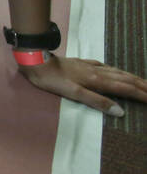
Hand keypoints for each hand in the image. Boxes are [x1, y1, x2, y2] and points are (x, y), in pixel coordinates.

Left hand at [19, 54, 146, 115]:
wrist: (38, 61)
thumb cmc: (53, 80)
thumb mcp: (74, 94)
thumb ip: (97, 102)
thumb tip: (120, 111)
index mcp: (98, 81)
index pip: (126, 89)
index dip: (142, 94)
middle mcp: (98, 72)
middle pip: (126, 79)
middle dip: (143, 86)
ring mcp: (91, 67)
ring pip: (118, 72)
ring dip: (133, 78)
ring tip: (143, 82)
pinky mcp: (83, 63)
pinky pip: (106, 67)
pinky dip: (117, 71)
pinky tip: (116, 71)